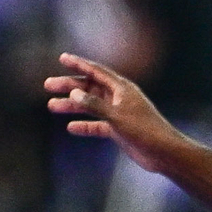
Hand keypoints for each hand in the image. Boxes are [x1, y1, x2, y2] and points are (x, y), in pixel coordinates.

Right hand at [46, 52, 181, 164]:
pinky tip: (71, 127)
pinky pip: (97, 125)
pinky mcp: (119, 129)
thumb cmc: (145, 130)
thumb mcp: (117, 116)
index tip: (62, 58)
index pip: (96, 71)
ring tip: (52, 106)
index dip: (79, 64)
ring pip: (90, 106)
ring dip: (72, 106)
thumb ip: (94, 105)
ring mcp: (118, 113)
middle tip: (48, 85)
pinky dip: (85, 125)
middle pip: (89, 87)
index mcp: (122, 88)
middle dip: (69, 86)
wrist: (164, 153)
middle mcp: (119, 98)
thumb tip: (73, 94)